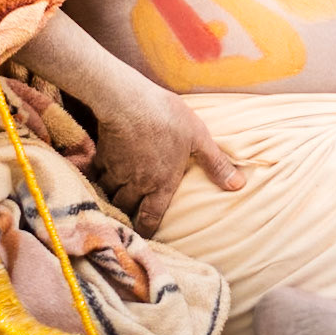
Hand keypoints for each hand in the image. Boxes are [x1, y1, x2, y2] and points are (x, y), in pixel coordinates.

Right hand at [94, 79, 244, 237]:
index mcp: (162, 184)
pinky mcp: (102, 157)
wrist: (129, 101)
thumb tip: (239, 185)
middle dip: (128, 213)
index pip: (151, 218)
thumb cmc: (168, 118)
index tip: (145, 232)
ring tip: (116, 196)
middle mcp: (138, 184)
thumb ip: (216, 164)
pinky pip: (97, 176)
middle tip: (130, 213)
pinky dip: (98, 178)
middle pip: (127, 209)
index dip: (147, 229)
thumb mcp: (198, 138)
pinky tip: (100, 173)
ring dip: (113, 197)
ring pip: (111, 194)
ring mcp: (117, 172)